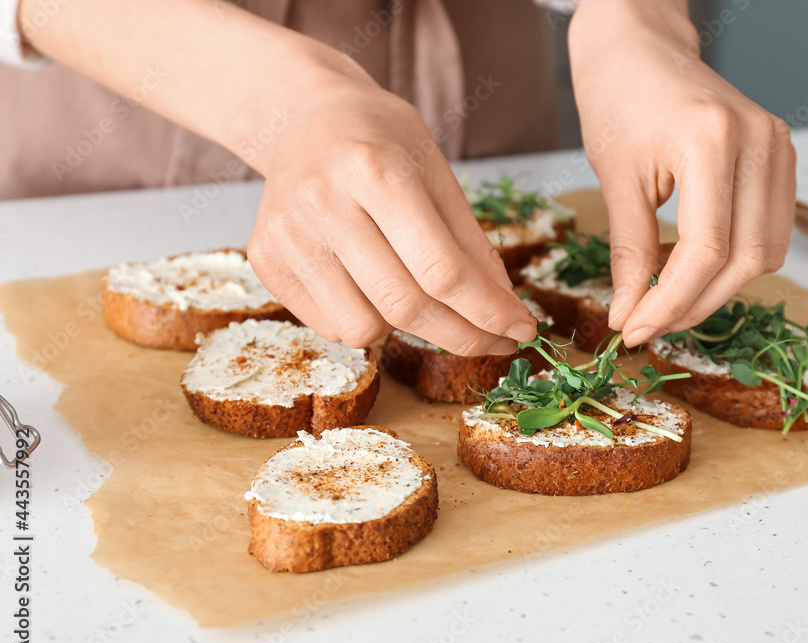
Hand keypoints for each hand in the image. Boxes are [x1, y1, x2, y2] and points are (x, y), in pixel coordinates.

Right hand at [247, 59, 537, 354]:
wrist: (301, 117)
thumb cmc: (380, 141)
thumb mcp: (436, 171)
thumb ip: (470, 243)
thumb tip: (503, 312)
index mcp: (375, 170)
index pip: (442, 270)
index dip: (489, 311)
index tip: (522, 329)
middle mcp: (324, 204)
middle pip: (406, 306)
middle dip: (463, 336)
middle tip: (495, 341)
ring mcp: (288, 236)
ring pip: (365, 329)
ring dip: (408, 330)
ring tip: (416, 293)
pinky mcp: (265, 260)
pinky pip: (332, 327)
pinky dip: (368, 321)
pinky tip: (372, 286)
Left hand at [569, 0, 796, 347]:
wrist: (640, 48)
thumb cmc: (618, 100)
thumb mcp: (615, 180)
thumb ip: (628, 253)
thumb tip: (628, 316)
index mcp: (711, 140)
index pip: (705, 251)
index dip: (669, 302)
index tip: (633, 330)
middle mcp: (759, 142)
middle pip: (745, 260)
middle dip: (693, 305)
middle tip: (646, 325)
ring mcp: (779, 146)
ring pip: (765, 253)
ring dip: (716, 290)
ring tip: (664, 298)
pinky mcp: (781, 155)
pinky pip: (770, 230)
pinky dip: (733, 261)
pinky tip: (689, 267)